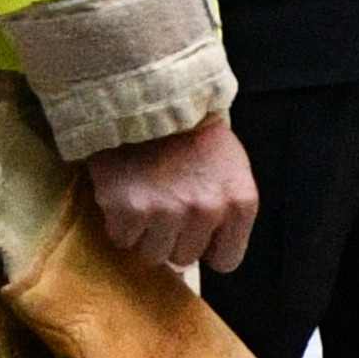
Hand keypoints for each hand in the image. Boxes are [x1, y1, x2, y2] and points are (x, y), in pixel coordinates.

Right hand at [80, 115, 259, 275]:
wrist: (146, 97)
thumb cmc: (191, 133)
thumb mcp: (231, 168)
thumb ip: (228, 210)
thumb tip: (208, 254)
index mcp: (239, 203)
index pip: (225, 260)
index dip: (206, 245)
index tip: (192, 226)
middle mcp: (207, 211)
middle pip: (184, 258)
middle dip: (171, 237)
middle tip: (161, 204)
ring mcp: (166, 212)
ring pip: (152, 254)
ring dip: (143, 234)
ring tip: (141, 200)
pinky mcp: (128, 210)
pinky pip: (122, 239)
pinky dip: (118, 223)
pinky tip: (124, 195)